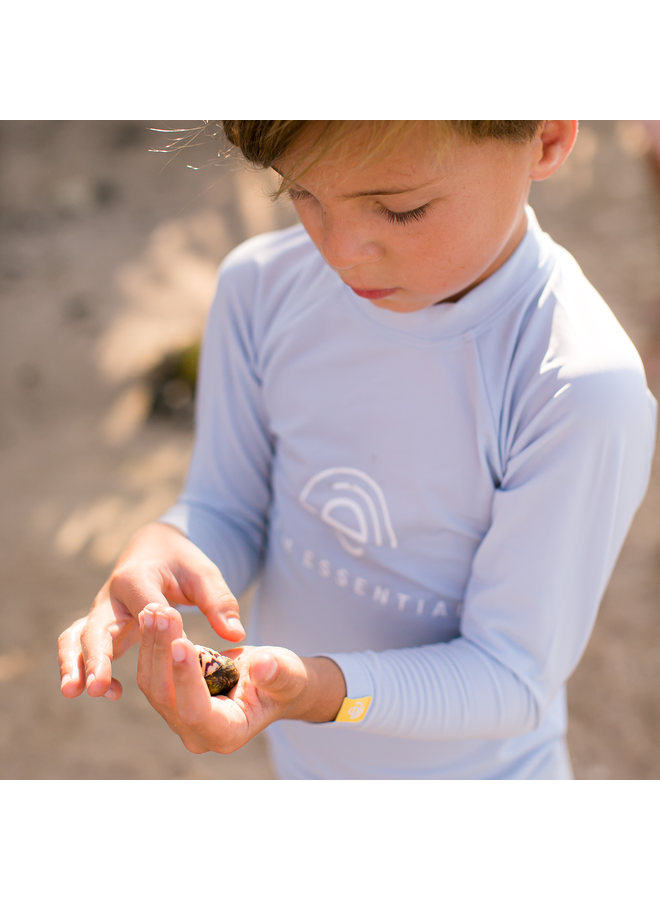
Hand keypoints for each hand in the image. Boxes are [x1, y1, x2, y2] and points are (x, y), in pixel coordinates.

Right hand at [58, 522, 244, 700]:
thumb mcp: (204, 574)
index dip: (155, 628)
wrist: (156, 548)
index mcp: (137, 578)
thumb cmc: (182, 563)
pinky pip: (82, 647)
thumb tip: (236, 635)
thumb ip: (220, 602)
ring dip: (75, 664)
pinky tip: (110, 692)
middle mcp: (112, 596)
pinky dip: (84, 668)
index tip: (168, 647)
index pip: (143, 607)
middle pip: (97, 627)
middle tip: (96, 687)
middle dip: (95, 658)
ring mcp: (102, 613)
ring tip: (75, 692)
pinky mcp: (101, 627)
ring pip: (77, 637)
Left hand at [136, 604, 345, 752]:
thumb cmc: (285, 679)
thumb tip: (264, 666)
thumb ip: (277, 673)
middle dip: (162, 652)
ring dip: (152, 644)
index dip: (186, 679)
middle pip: (166, 697)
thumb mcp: (288, 674)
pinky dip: (151, 644)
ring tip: (153, 609)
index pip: (196, 712)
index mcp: (227, 734)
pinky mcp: (171, 701)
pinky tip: (152, 616)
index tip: (182, 641)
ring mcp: (181, 719)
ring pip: (153, 684)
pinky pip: (153, 674)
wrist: (273, 681)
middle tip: (162, 613)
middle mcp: (197, 734)